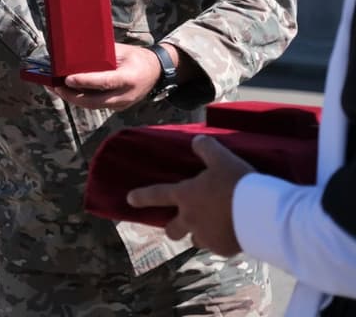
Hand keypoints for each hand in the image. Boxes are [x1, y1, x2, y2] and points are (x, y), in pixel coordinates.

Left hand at [52, 43, 164, 110]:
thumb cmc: (136, 57)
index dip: (85, 82)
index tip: (68, 79)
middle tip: (55, 86)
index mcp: (129, 78)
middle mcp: (126, 95)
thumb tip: (77, 52)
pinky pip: (96, 105)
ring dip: (73, 99)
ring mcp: (122, 104)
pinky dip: (81, 100)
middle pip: (95, 101)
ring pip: (93, 106)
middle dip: (72, 95)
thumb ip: (102, 54)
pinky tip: (68, 92)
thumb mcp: (122, 51)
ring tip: (56, 89)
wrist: (156, 72)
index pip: (104, 82)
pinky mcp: (118, 108)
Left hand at [127, 135, 255, 255]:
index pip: (157, 195)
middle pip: (172, 231)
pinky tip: (232, 235)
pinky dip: (222, 242)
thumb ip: (206, 148)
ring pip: (195, 240)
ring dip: (199, 235)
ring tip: (213, 227)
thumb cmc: (236, 183)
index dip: (142, 196)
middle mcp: (190, 219)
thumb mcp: (222, 159)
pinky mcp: (223, 250)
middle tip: (180, 224)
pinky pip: (217, 248)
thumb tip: (197, 141)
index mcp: (185, 196)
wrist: (260, 213)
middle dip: (173, 229)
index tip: (130, 199)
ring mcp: (206, 237)